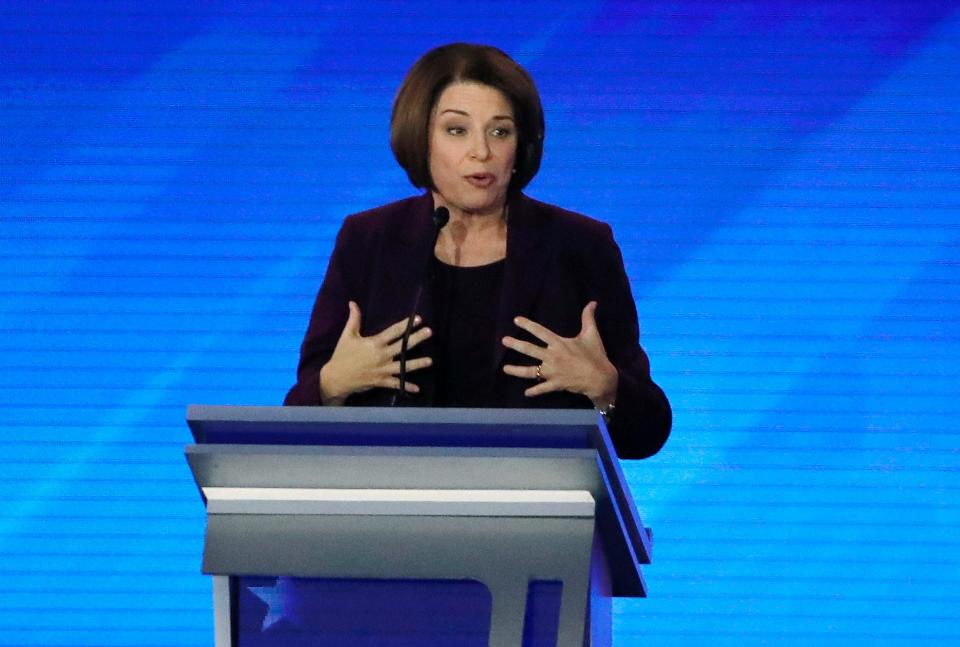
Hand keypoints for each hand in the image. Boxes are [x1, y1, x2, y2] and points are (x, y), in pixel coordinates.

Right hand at [319, 301, 431, 404]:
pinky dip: (406, 386)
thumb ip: (354, 319)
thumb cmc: (342, 355)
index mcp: (374, 343)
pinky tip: (417, 389)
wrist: (336, 378)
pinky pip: (396, 384)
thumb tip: (353, 303)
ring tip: (430, 361)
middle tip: (429, 332)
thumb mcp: (347, 335)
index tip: (418, 319)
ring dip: (417, 364)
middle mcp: (381, 356)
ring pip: (403, 366)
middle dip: (417, 339)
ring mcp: (382, 369)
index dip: (405, 325)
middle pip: (402, 346)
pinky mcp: (381, 381)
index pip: (393, 332)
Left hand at [502, 301, 617, 406]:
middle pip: (530, 350)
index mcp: (559, 344)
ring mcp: (552, 372)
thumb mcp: (592, 334)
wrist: (601, 378)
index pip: (540, 332)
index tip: (516, 320)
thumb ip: (588, 318)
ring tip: (505, 369)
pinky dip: (534, 391)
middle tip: (504, 341)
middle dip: (516, 345)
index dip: (528, 325)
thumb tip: (592, 302)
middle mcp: (552, 357)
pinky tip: (526, 393)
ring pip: (531, 371)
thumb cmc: (595, 355)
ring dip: (517, 370)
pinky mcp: (556, 384)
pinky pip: (542, 388)